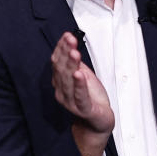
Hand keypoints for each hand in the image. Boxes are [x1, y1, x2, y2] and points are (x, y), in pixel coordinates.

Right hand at [51, 32, 114, 155]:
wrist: (98, 120)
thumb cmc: (91, 97)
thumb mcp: (83, 75)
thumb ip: (75, 62)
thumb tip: (69, 42)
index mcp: (61, 82)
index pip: (57, 62)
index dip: (62, 48)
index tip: (67, 35)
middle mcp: (62, 91)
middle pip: (61, 69)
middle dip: (66, 53)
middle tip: (71, 40)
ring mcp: (71, 101)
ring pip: (69, 81)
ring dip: (71, 65)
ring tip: (74, 53)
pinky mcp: (83, 109)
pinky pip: (80, 96)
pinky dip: (79, 85)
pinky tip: (79, 75)